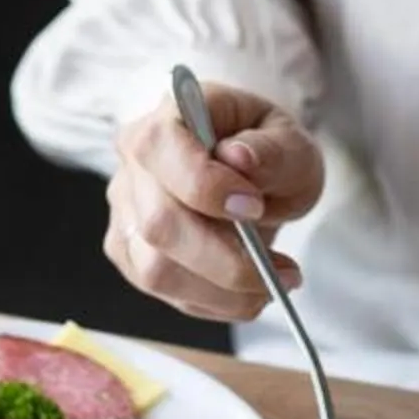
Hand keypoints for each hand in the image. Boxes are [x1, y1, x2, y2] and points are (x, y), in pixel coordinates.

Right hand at [105, 83, 324, 322]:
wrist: (254, 173)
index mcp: (169, 116)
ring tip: (273, 283)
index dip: (204, 186)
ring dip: (223, 289)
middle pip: (157, 222)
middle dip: (224, 258)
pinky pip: (165, 294)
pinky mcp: (132, 253)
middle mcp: (134, 163)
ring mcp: (126, 211)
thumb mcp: (292, 144)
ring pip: (155, 269)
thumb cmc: (268, 152)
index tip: (254, 208)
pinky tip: (248, 291)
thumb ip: (273, 151)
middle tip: (281, 268)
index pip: (160, 148)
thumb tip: (239, 159)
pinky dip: (214, 302)